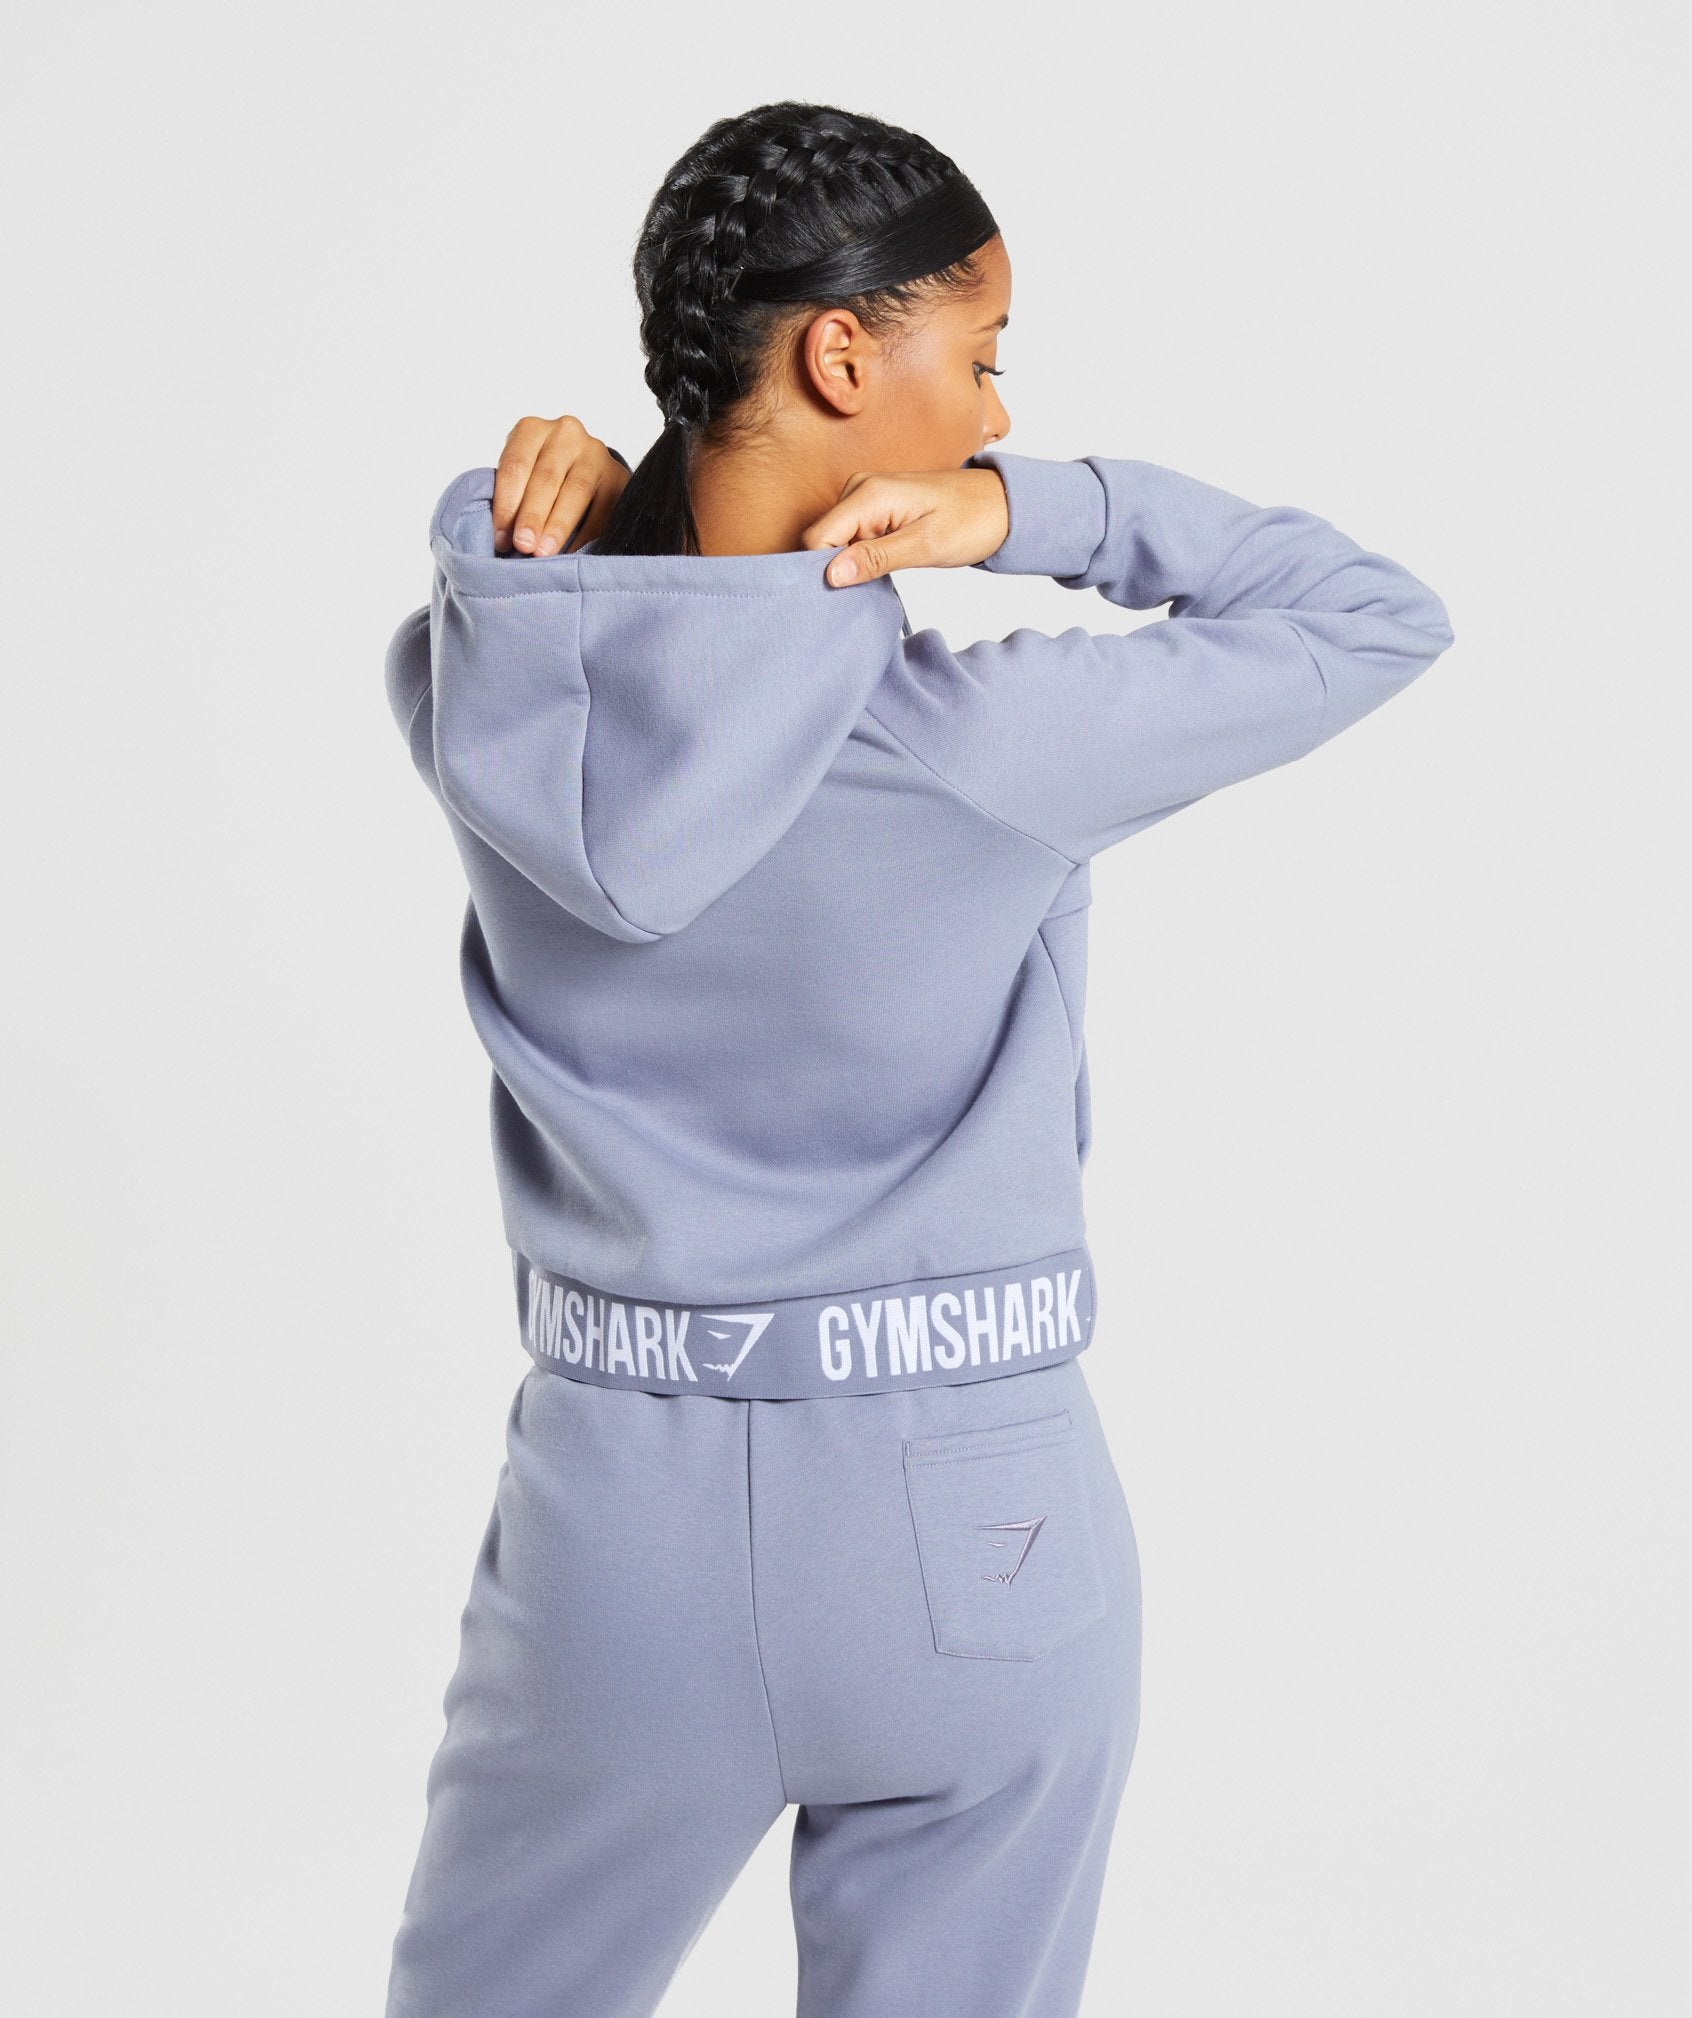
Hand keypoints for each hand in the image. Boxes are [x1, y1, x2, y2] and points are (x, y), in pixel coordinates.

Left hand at [491, 415, 629, 555]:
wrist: (580, 466)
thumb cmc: (539, 475)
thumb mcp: (520, 476)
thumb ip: (513, 499)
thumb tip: (504, 540)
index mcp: (531, 429)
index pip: (516, 465)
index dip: (507, 504)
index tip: (501, 539)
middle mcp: (565, 433)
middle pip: (547, 478)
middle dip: (533, 516)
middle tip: (524, 546)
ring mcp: (594, 452)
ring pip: (576, 491)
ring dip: (559, 525)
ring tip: (544, 552)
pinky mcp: (617, 475)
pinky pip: (602, 508)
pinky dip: (585, 534)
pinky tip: (569, 553)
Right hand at [800, 467, 1009, 585]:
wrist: (1002, 505)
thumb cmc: (973, 521)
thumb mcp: (925, 546)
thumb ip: (876, 558)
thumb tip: (832, 574)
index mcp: (869, 494)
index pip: (817, 538)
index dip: (821, 570)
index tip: (840, 594)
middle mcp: (860, 489)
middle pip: (822, 540)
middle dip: (835, 569)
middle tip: (869, 586)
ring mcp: (866, 496)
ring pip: (835, 541)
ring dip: (851, 565)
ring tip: (884, 574)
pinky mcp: (875, 508)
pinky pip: (851, 537)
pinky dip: (861, 557)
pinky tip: (883, 566)